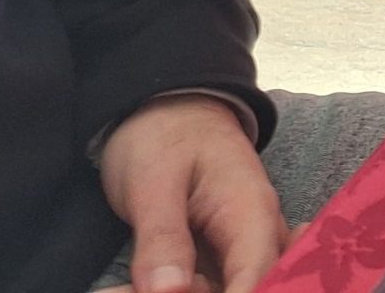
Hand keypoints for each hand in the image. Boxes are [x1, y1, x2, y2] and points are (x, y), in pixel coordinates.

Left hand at [98, 96, 283, 292]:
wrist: (169, 110)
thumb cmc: (163, 137)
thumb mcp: (153, 182)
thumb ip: (163, 238)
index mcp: (251, 213)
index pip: (260, 276)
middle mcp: (257, 237)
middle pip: (249, 288)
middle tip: (141, 284)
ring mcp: (239, 251)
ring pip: (227, 290)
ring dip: (179, 292)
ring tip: (124, 286)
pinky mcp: (218, 260)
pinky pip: (209, 287)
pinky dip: (176, 290)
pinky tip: (131, 287)